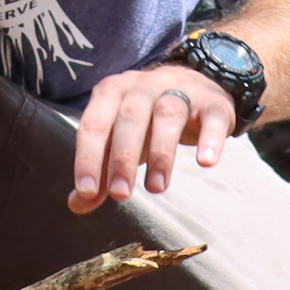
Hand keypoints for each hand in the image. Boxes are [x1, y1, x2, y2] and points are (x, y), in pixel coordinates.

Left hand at [70, 60, 233, 211]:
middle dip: (123, 158)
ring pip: (167, 115)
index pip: (94, 124)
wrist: (194, 84)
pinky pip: (211, 117)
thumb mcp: (120, 140)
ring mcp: (179, 90)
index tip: (87, 191)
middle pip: (130, 118)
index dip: (88, 158)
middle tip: (121, 195)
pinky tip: (205, 162)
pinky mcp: (211, 102)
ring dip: (161, 153)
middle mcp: (142, 86)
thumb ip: (100, 169)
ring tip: (156, 187)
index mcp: (112, 93)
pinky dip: (209, 139)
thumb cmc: (147, 119)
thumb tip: (78, 204)